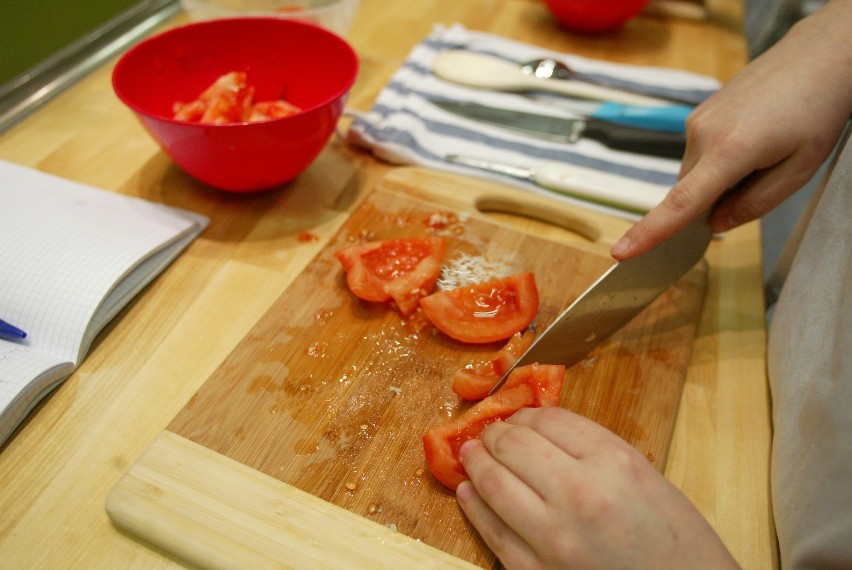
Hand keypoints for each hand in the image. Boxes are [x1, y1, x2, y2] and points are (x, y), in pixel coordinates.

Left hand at [456, 407, 738, 568]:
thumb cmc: (678, 540)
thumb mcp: (645, 476)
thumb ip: (592, 449)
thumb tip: (539, 431)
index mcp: (613, 462)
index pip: (547, 420)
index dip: (524, 415)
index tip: (517, 417)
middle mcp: (579, 494)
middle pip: (514, 446)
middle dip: (495, 435)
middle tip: (488, 434)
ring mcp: (553, 537)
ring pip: (493, 484)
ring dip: (477, 464)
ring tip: (470, 455)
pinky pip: (492, 531)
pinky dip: (474, 506)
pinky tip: (469, 493)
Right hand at [610, 0, 851, 259]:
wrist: (817, 55)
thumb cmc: (817, 107)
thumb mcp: (800, 168)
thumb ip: (755, 204)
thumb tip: (717, 223)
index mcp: (731, 151)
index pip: (682, 202)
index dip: (650, 232)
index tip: (621, 252)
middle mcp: (704, 134)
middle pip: (690, 193)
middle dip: (716, 202)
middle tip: (763, 177)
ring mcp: (698, 121)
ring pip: (695, 174)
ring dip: (720, 178)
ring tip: (763, 151)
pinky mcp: (699, 113)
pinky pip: (699, 154)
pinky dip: (719, 160)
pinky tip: (751, 139)